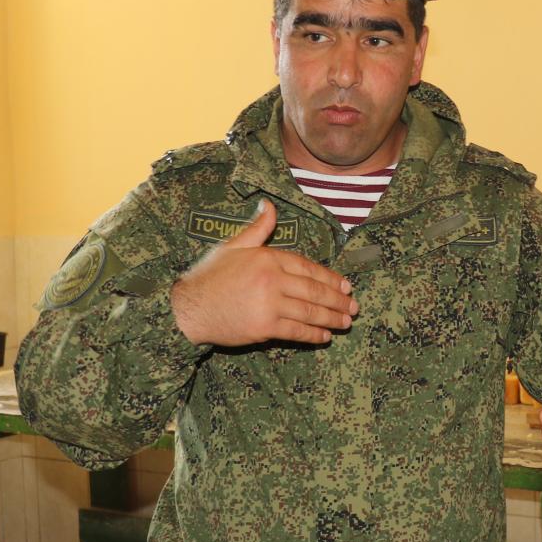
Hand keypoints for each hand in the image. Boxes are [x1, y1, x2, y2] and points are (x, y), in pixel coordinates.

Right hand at [170, 200, 357, 346]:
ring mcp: (269, 304)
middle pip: (314, 290)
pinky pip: (296, 331)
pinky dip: (313, 335)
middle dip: (338, 300)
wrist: (188, 308)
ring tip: (345, 322)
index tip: (345, 286)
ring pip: (310, 312)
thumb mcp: (233, 246)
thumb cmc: (209, 277)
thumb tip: (269, 205)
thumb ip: (257, 228)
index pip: (308, 267)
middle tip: (353, 307)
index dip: (330, 278)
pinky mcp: (264, 327)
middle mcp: (272, 280)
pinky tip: (324, 336)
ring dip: (332, 318)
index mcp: (268, 257)